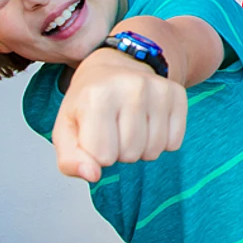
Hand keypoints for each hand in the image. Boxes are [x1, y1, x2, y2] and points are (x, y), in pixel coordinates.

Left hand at [53, 49, 187, 182]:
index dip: (97, 155)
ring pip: (153, 151)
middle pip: (130, 154)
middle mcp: (131, 87)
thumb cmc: (88, 102)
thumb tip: (93, 175)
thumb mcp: (66, 130)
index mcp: (97, 96)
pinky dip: (161, 142)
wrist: (114, 67)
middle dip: (119, 152)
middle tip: (113, 130)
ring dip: (140, 149)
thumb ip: (70, 160)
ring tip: (130, 128)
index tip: (95, 135)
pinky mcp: (177, 93)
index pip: (103, 157)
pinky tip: (149, 124)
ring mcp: (158, 89)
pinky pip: (173, 143)